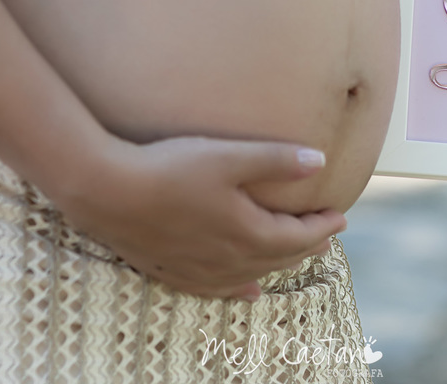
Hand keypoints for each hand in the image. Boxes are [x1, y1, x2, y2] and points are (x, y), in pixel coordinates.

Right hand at [54, 136, 345, 300]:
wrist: (107, 192)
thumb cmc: (169, 169)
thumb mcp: (228, 157)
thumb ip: (276, 159)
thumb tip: (319, 160)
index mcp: (248, 233)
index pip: (298, 235)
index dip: (322, 226)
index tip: (340, 216)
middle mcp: (228, 260)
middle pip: (279, 257)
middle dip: (307, 245)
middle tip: (325, 234)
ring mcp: (200, 270)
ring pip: (253, 274)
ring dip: (279, 265)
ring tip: (296, 257)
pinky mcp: (174, 272)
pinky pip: (218, 289)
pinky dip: (241, 288)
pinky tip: (249, 290)